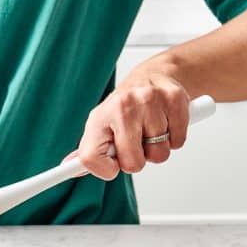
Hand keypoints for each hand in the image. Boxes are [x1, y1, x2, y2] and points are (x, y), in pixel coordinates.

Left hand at [75, 74, 189, 179]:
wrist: (153, 76)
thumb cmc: (126, 108)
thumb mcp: (101, 126)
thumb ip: (88, 150)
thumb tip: (69, 167)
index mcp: (99, 117)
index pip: (90, 158)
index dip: (104, 170)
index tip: (112, 166)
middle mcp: (122, 107)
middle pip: (132, 164)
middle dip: (137, 160)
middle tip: (136, 143)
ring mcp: (149, 101)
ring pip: (159, 154)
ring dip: (158, 148)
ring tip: (151, 130)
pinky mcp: (174, 99)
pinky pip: (178, 142)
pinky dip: (174, 138)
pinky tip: (165, 123)